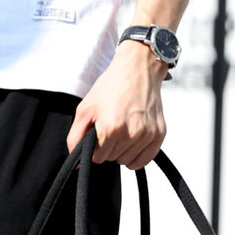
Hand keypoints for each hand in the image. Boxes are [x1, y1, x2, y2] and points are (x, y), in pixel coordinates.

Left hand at [66, 40, 167, 169]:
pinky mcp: (159, 135)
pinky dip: (136, 155)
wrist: (139, 69)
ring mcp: (147, 135)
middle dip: (108, 147)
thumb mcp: (85, 109)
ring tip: (123, 128)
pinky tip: (133, 139)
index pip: (97, 158)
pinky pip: (143, 161)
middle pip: (112, 159)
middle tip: (112, 125)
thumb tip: (77, 165)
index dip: (95, 146)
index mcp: (111, 127)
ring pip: (126, 161)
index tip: (99, 131)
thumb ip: (75, 138)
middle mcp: (132, 133)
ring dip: (122, 150)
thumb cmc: (110, 88)